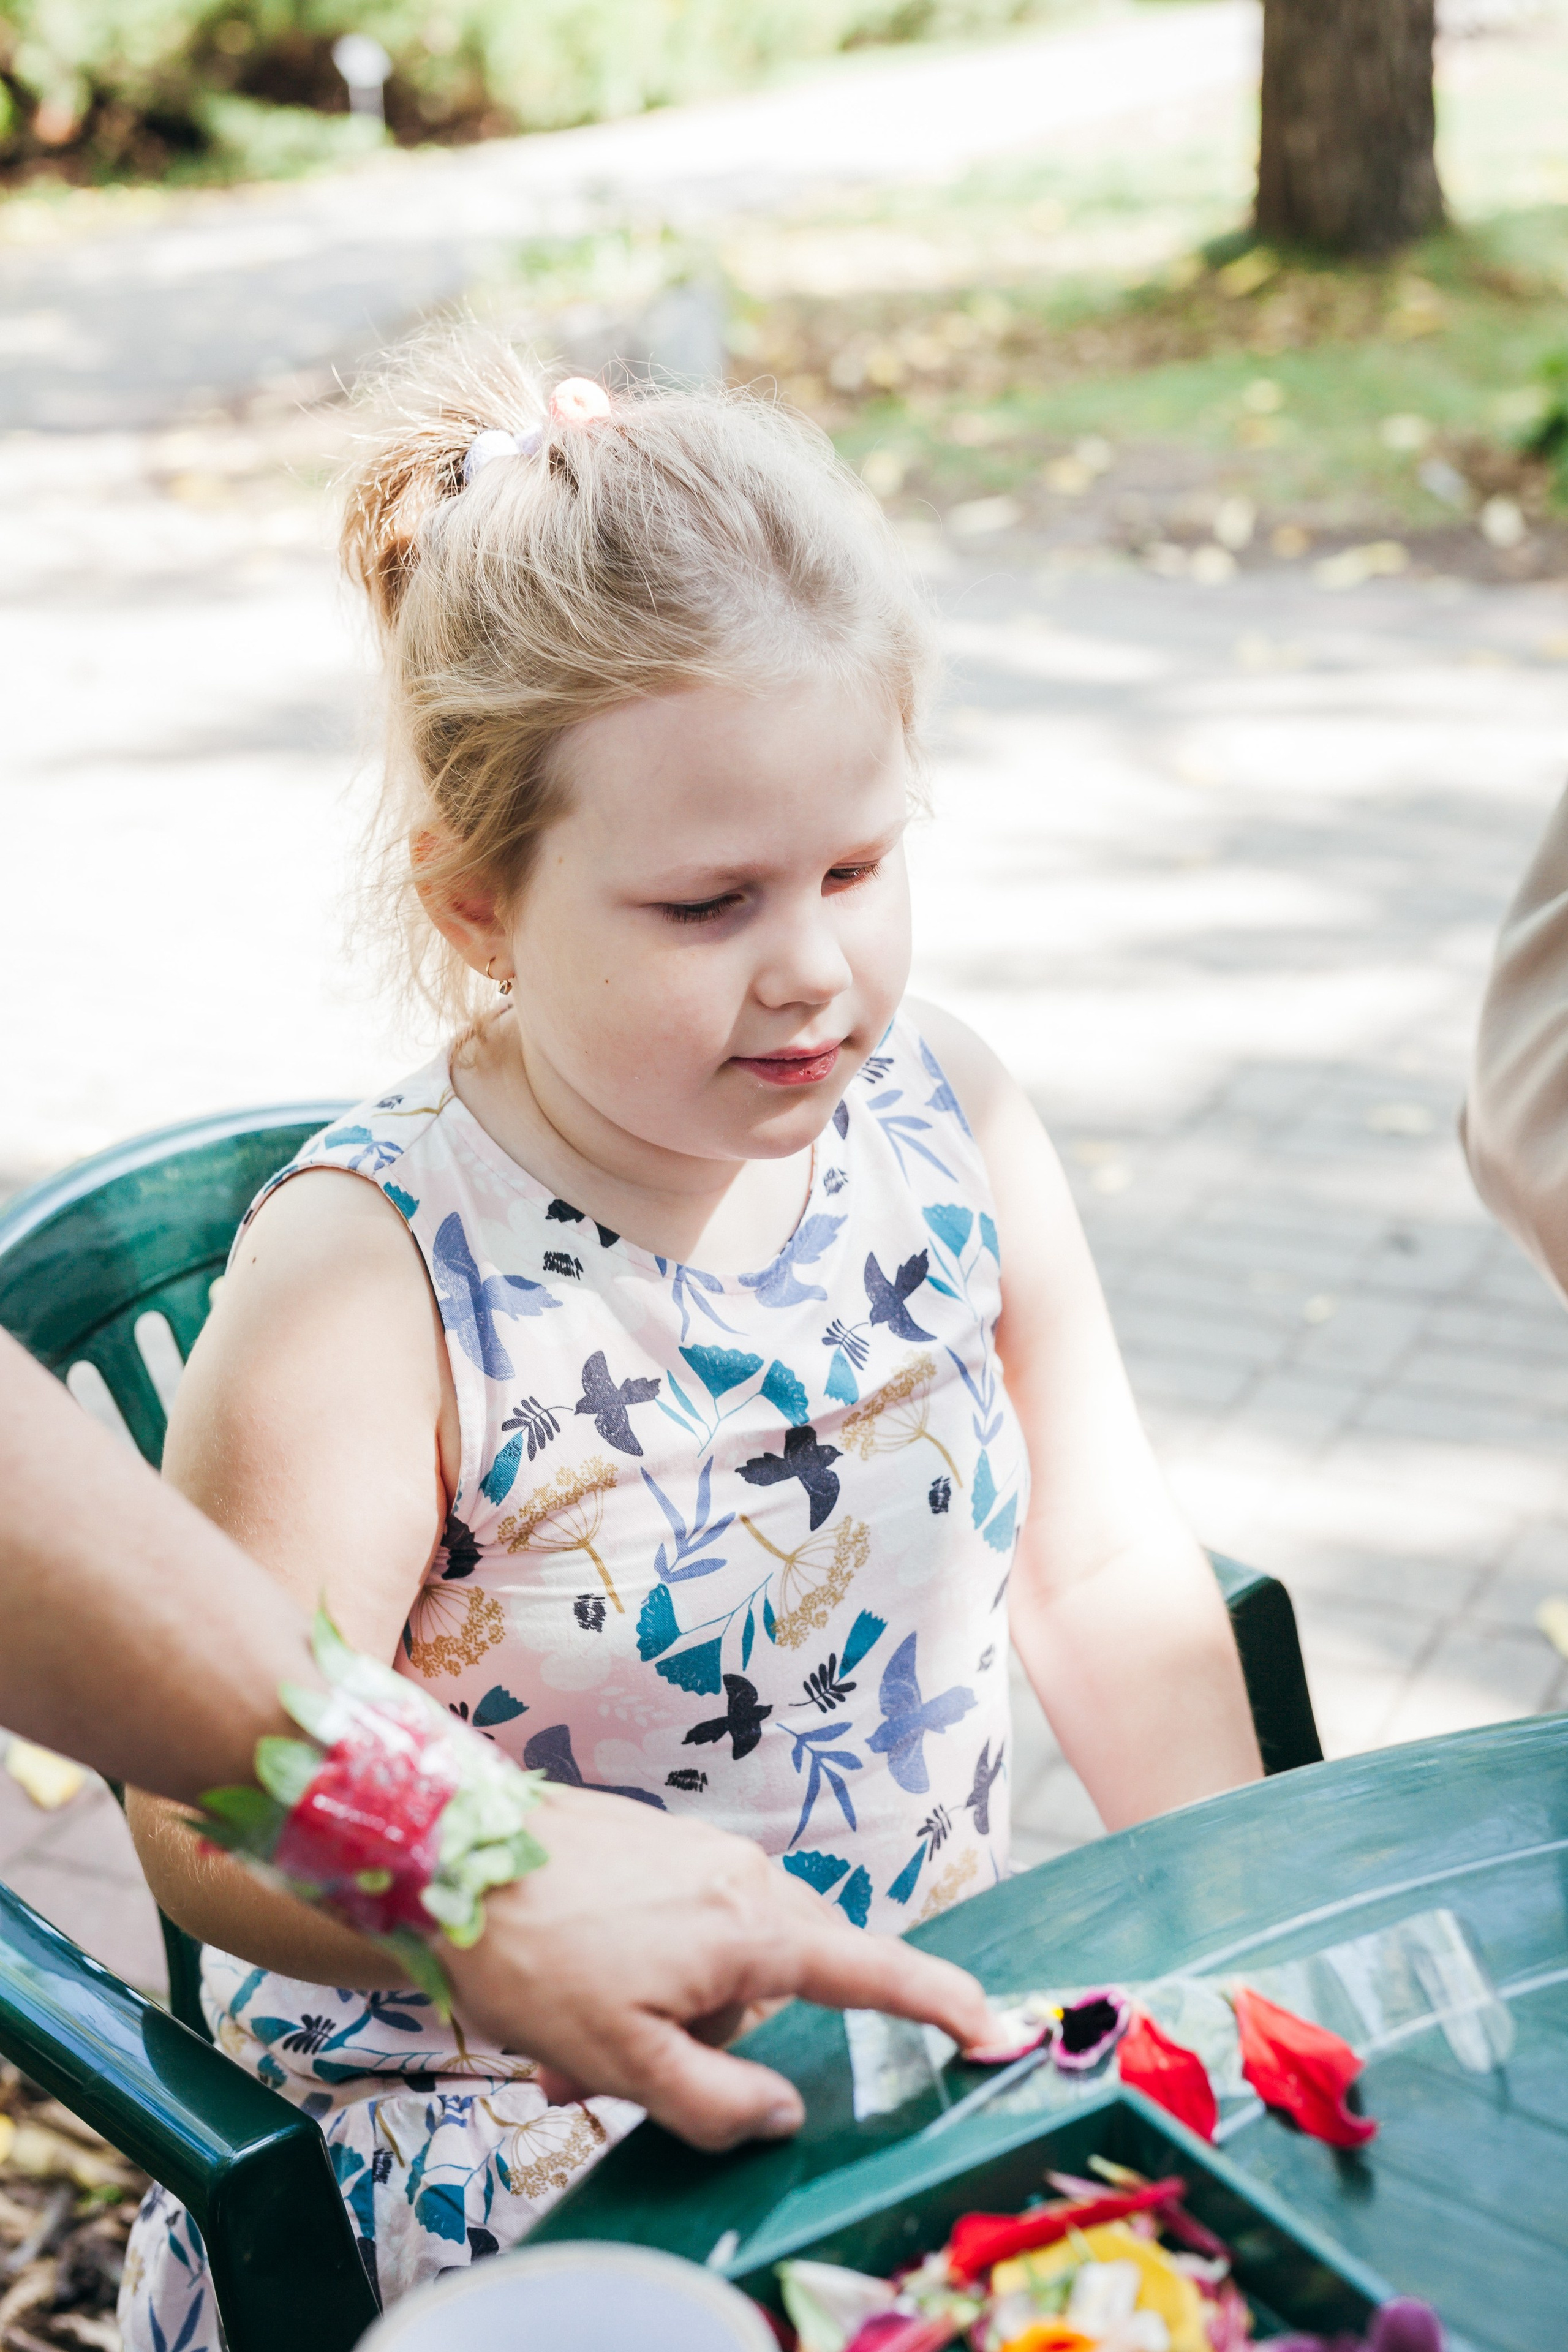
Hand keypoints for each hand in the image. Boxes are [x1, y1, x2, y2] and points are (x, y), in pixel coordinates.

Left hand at [441, 1784, 1001, 2151]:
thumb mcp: (622, 2061)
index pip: (873, 1972)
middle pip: (783, 1982)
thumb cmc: (532, 1955)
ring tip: (568, 2048)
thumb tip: (783, 2115)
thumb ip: (717, 2101)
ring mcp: (702, 1856)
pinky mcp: (661, 1846)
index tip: (994, 2028)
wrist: (449, 1852)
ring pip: (723, 1964)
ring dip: (666, 2020)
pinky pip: (685, 1929)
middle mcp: (744, 1879)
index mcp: (752, 1930)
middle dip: (717, 2044)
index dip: (940, 2005)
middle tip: (622, 2078)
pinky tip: (567, 2005)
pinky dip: (642, 1979)